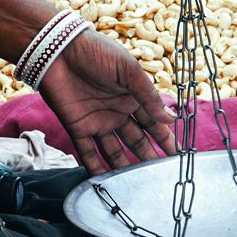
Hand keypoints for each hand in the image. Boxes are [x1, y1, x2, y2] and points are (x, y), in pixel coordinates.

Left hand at [38, 29, 176, 173]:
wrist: (59, 49)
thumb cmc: (98, 53)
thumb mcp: (129, 71)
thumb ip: (148, 97)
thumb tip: (171, 119)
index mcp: (133, 97)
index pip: (153, 123)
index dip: (165, 139)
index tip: (178, 157)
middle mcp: (117, 112)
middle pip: (136, 141)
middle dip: (148, 158)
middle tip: (159, 179)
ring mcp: (98, 121)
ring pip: (114, 151)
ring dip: (124, 168)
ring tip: (136, 187)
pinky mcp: (77, 127)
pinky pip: (88, 152)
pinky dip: (95, 168)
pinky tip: (105, 184)